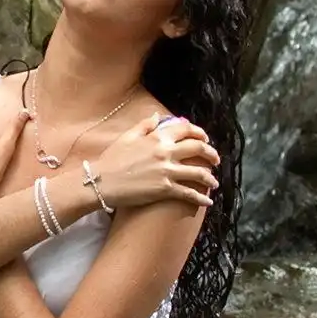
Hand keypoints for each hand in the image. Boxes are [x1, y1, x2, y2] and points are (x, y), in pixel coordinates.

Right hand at [83, 113, 220, 209]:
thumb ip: (145, 125)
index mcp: (157, 137)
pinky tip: (208, 202)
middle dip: (211, 154)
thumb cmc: (112, 159)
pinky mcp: (165, 189)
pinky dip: (201, 198)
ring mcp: (167, 171)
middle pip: (198, 149)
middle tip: (215, 160)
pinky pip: (189, 194)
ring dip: (210, 178)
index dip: (199, 132)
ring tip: (214, 183)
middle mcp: (166, 152)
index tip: (205, 138)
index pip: (185, 130)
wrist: (101, 182)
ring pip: (199, 173)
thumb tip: (158, 116)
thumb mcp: (127, 137)